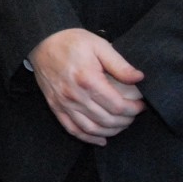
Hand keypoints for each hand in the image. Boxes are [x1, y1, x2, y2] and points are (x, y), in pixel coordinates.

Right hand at [29, 27, 145, 144]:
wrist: (41, 42)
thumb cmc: (71, 42)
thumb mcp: (99, 45)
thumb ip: (119, 64)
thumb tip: (139, 78)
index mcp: (88, 80)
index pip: (118, 106)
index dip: (134, 109)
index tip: (141, 105)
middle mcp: (75, 96)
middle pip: (107, 120)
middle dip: (126, 120)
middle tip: (133, 114)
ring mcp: (64, 103)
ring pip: (92, 129)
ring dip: (111, 131)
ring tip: (122, 124)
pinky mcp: (55, 107)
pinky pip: (73, 129)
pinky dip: (89, 138)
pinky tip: (101, 139)